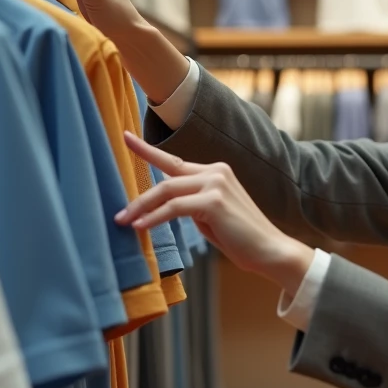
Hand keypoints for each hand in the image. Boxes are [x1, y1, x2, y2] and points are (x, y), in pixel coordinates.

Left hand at [115, 132, 315, 296]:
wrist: (269, 250)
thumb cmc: (240, 238)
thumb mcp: (210, 215)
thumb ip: (191, 202)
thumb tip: (164, 201)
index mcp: (215, 171)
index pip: (174, 161)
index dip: (147, 150)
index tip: (126, 138)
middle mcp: (215, 171)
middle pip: (166, 176)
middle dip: (138, 196)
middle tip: (118, 214)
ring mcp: (216, 183)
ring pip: (167, 190)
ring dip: (141, 207)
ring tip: (123, 221)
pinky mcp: (214, 201)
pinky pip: (174, 207)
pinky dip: (155, 217)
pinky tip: (141, 226)